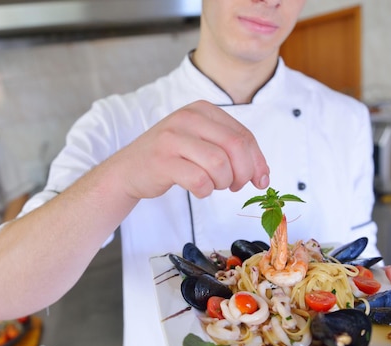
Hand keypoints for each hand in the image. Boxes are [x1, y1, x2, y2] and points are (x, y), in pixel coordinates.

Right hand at [111, 100, 269, 199]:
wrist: (128, 170)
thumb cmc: (171, 158)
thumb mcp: (201, 142)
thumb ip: (231, 151)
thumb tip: (262, 175)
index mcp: (202, 110)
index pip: (243, 135)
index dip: (257, 161)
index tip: (260, 180)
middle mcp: (187, 118)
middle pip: (235, 147)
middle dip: (243, 173)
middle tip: (236, 186)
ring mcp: (172, 139)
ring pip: (219, 164)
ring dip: (223, 182)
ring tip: (214, 185)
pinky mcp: (162, 161)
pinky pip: (199, 180)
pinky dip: (205, 191)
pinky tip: (199, 189)